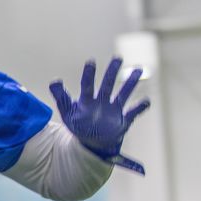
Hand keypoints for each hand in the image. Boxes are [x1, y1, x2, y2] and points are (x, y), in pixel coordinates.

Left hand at [49, 57, 150, 174]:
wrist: (92, 142)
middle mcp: (102, 102)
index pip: (87, 86)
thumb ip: (61, 98)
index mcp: (87, 101)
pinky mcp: (123, 121)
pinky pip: (133, 112)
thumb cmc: (79, 125)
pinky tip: (146, 101)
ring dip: (130, 83)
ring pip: (123, 94)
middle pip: (107, 85)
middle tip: (117, 58)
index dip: (89, 75)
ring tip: (138, 70)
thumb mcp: (67, 113)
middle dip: (112, 72)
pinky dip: (140, 107)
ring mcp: (113, 110)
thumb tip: (54, 81)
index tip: (90, 62)